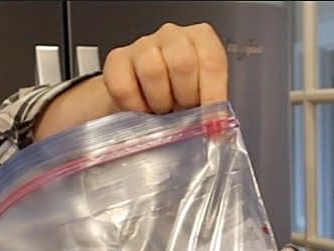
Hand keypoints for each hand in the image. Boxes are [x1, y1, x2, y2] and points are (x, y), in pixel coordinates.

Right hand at [34, 23, 228, 138]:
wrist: (145, 101)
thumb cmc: (179, 97)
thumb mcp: (202, 100)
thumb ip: (212, 110)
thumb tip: (217, 131)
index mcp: (202, 40)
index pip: (212, 62)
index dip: (213, 95)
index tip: (211, 121)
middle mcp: (174, 36)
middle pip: (182, 62)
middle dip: (184, 97)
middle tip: (183, 112)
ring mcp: (143, 44)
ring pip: (152, 70)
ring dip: (159, 101)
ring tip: (162, 111)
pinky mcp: (117, 59)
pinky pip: (124, 86)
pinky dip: (134, 107)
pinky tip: (142, 110)